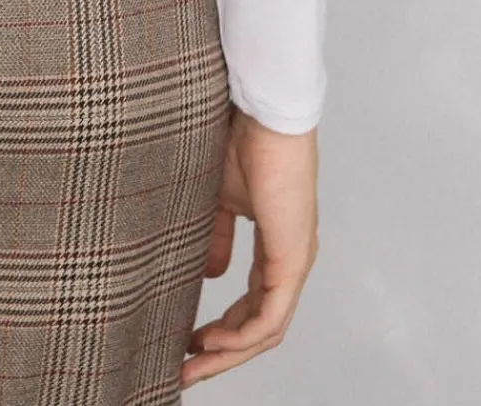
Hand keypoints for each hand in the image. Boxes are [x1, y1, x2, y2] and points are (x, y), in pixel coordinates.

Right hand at [180, 105, 318, 387]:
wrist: (261, 114)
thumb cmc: (242, 141)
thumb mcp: (219, 200)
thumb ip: (216, 238)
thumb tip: (209, 274)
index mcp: (276, 246)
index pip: (253, 303)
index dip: (222, 327)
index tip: (189, 340)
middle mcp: (290, 261)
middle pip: (260, 326)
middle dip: (221, 353)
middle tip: (186, 367)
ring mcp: (294, 263)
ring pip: (266, 329)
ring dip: (229, 353)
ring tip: (193, 362)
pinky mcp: (292, 259)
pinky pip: (270, 316)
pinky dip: (241, 337)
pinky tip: (213, 343)